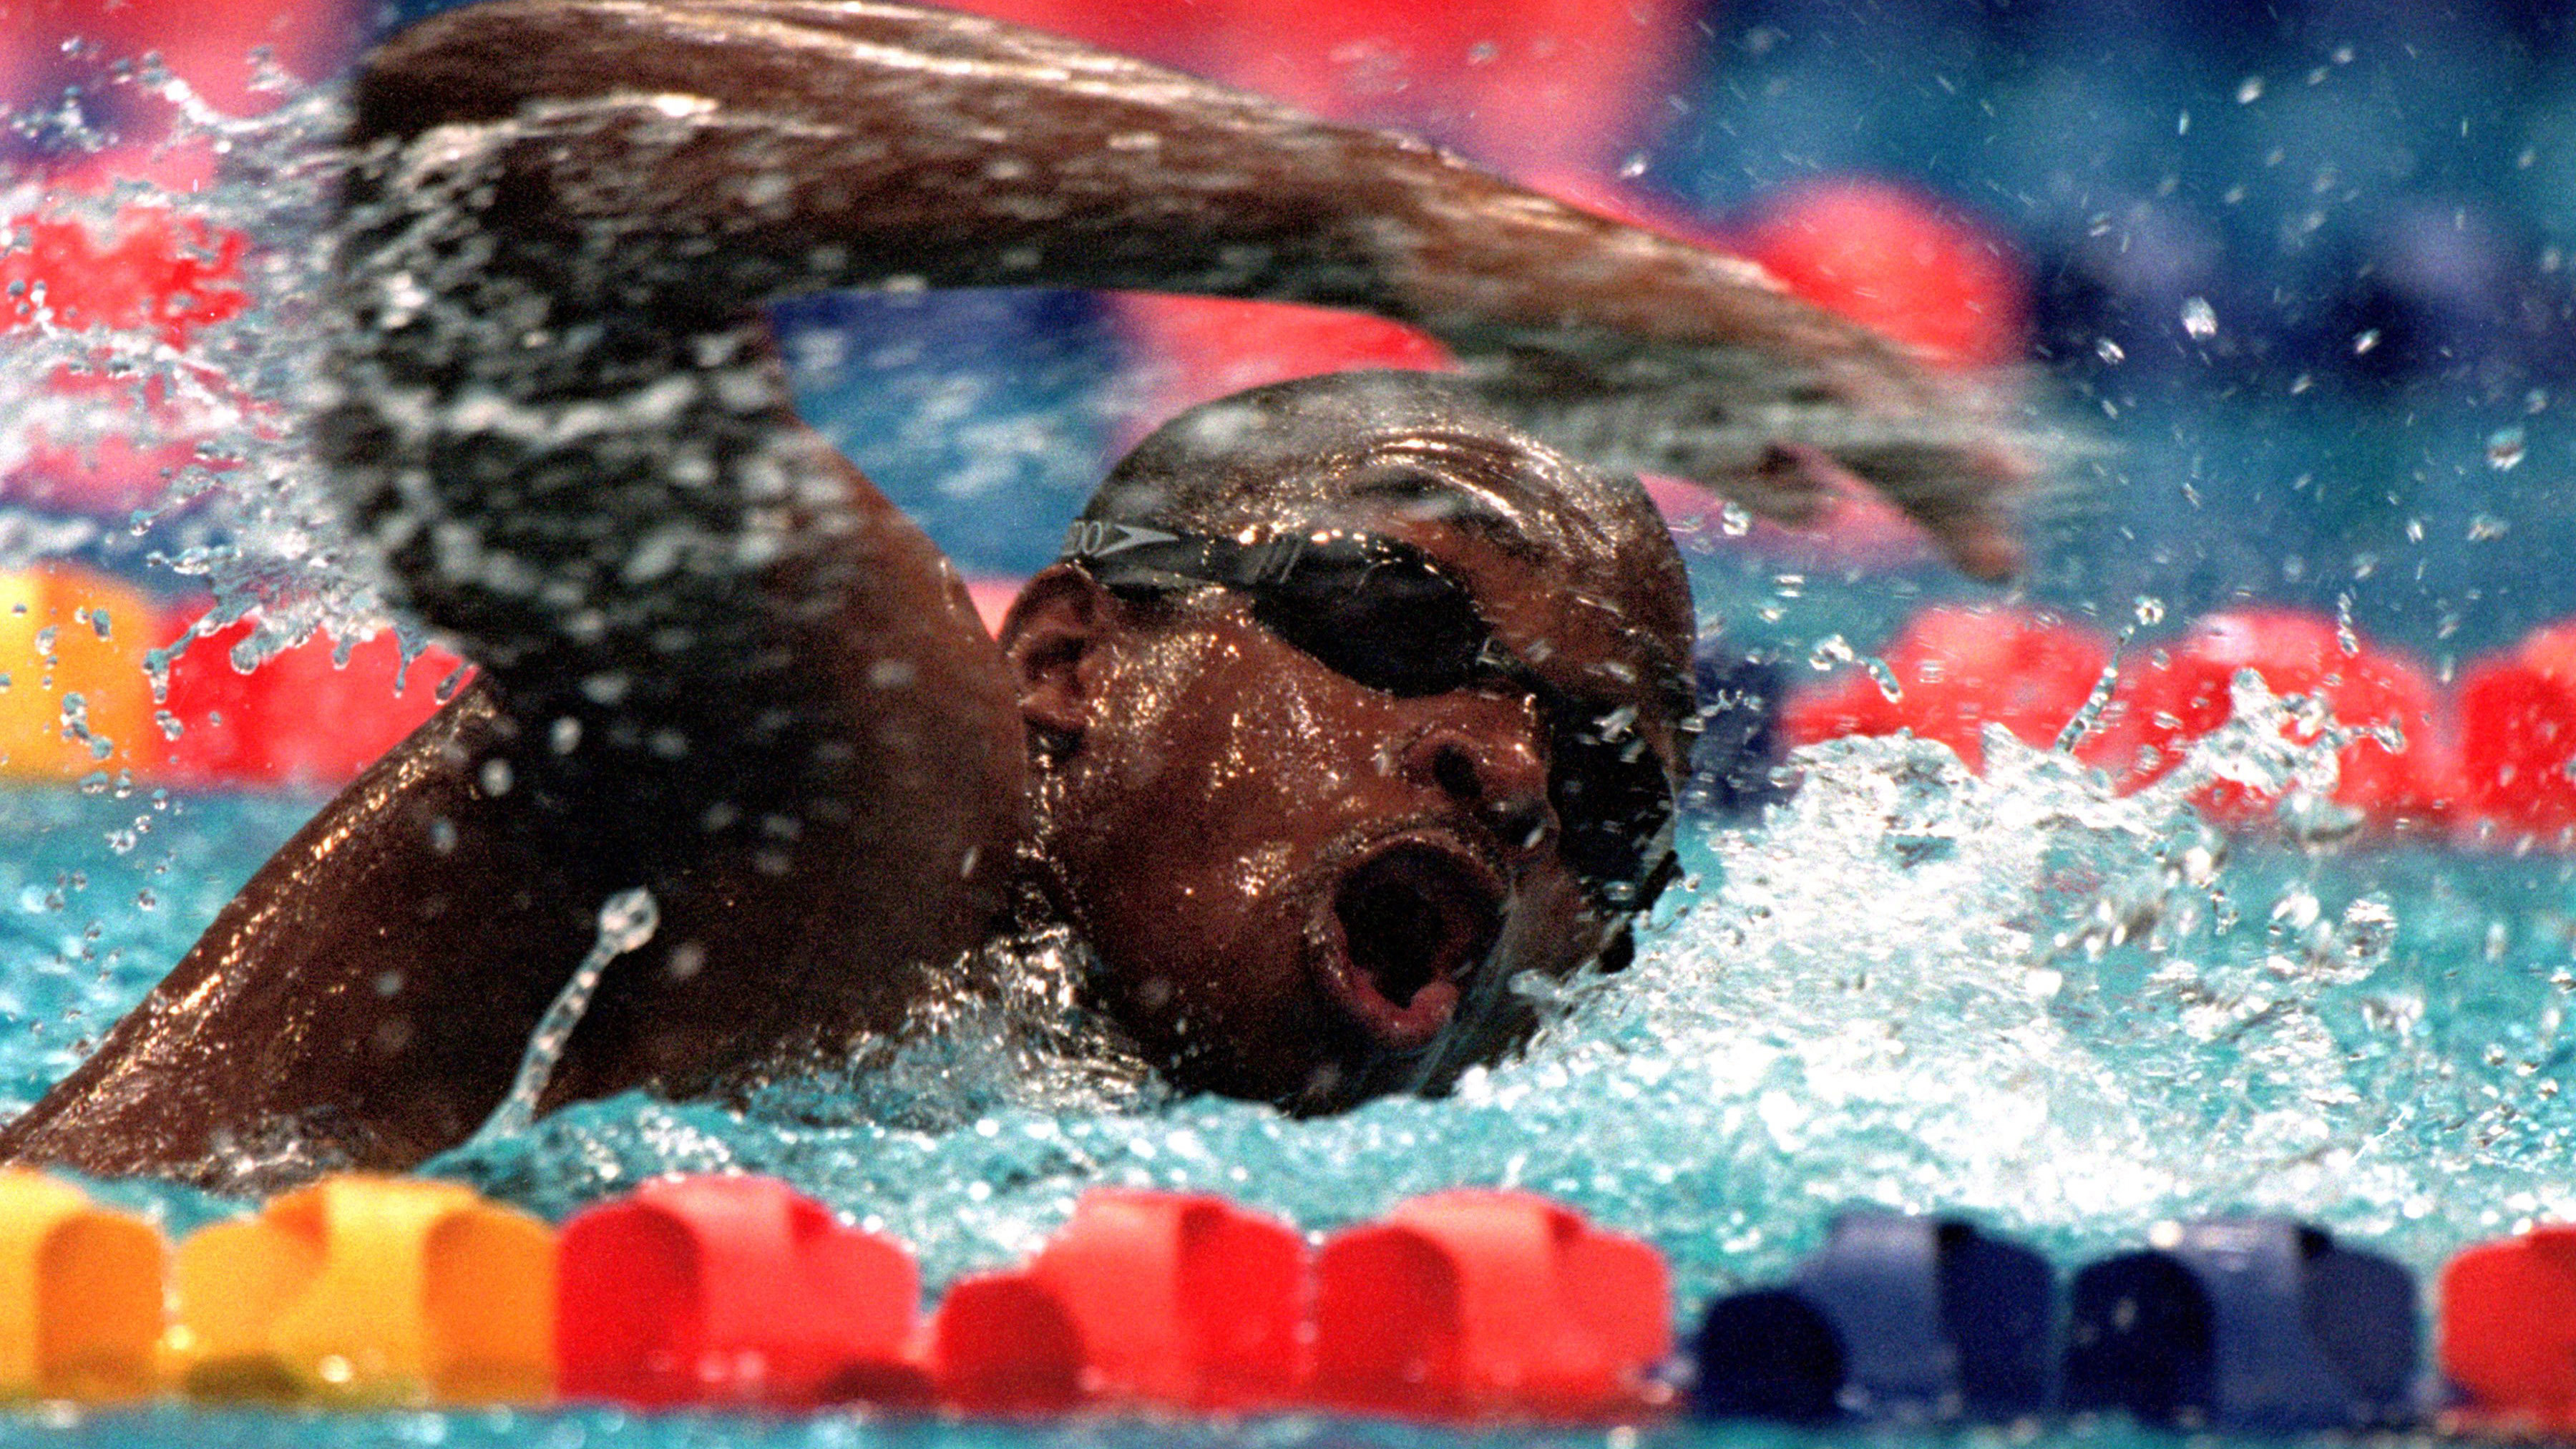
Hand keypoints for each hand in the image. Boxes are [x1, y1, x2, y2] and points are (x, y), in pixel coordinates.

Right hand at [1451, 308, 2036, 581]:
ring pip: (1848, 375)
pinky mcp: (1688, 298)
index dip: (1937, 495)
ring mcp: (1733, 313)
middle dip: (1948, 487)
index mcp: (1768, 376)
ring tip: (1990, 483)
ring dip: (1918, 432)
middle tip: (2004, 562)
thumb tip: (1827, 506)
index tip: (1992, 558)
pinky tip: (1870, 412)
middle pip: (1883, 415)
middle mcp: (1771, 338)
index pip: (1874, 441)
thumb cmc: (1549, 346)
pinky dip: (1824, 377)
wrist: (1465, 266)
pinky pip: (1770, 342)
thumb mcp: (1660, 427)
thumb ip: (1742, 460)